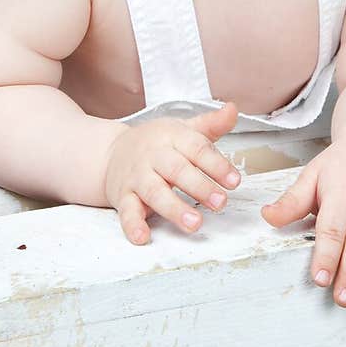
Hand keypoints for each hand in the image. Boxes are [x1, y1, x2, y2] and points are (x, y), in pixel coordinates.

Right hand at [104, 101, 241, 244]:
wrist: (111, 152)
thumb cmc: (156, 144)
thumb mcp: (183, 130)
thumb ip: (211, 124)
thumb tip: (233, 109)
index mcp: (171, 137)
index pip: (196, 148)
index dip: (216, 165)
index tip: (234, 181)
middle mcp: (153, 156)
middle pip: (177, 170)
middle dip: (200, 186)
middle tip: (220, 202)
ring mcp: (136, 177)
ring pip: (154, 192)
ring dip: (174, 208)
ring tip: (194, 223)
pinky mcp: (122, 197)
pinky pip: (126, 211)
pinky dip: (133, 225)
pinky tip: (143, 237)